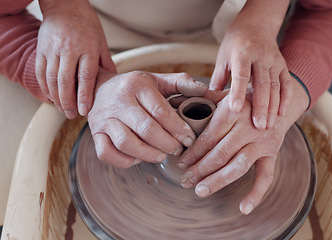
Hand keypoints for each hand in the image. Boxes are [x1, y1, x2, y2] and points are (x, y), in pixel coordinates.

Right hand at [36, 0, 114, 118]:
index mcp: (87, 49)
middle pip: (66, 82)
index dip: (84, 96)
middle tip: (73, 115)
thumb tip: (113, 82)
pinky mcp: (42, 50)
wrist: (64, 5)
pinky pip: (41, 73)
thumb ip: (105, 62)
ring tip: (64, 110)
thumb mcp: (101, 41)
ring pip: (52, 79)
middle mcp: (69, 50)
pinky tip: (52, 97)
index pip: (85, 77)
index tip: (85, 110)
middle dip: (69, 102)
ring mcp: (53, 50)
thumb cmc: (86, 23)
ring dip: (57, 98)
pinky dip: (45, 88)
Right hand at [87, 69, 207, 167]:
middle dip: (167, 144)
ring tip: (161, 156)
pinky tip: (139, 157)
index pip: (160, 111)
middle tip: (177, 149)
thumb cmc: (136, 87)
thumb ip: (182, 83)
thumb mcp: (158, 79)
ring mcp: (104, 118)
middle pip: (146, 129)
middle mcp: (118, 101)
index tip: (189, 139)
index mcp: (137, 85)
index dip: (178, 129)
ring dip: (148, 154)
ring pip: (126, 143)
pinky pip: (107, 154)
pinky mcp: (95, 134)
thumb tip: (204, 90)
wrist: (99, 88)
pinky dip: (125, 161)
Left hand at [178, 84, 308, 214]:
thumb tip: (178, 102)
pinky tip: (244, 208)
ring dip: (217, 181)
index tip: (181, 163)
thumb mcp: (226, 94)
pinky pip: (266, 176)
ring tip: (200, 190)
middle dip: (199, 170)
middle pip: (220, 153)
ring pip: (238, 166)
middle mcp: (249, 126)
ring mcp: (262, 141)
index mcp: (233, 111)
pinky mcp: (272, 153)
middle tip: (184, 181)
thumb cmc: (244, 99)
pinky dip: (256, 193)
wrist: (277, 99)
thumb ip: (204, 100)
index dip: (193, 153)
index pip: (209, 137)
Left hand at [210, 0, 292, 128]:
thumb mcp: (223, 57)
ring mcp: (274, 60)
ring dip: (273, 107)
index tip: (235, 109)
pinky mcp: (282, 65)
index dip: (238, 92)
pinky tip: (281, 113)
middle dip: (260, 106)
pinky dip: (285, 99)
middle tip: (258, 126)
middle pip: (262, 83)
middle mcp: (260, 56)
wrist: (256, 25)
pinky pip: (286, 83)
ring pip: (275, 86)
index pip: (241, 74)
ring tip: (268, 125)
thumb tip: (210, 103)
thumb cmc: (235, 44)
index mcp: (241, 53)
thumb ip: (218, 79)